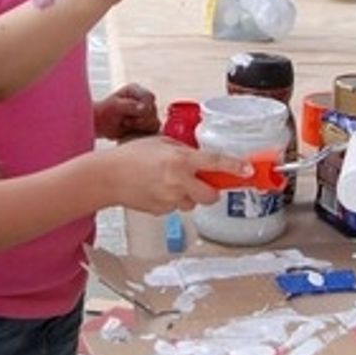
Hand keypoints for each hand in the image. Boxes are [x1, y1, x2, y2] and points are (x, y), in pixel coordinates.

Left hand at [94, 83, 159, 140]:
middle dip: (139, 119)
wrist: (101, 125)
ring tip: (127, 124)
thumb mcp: (114, 106)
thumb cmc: (105, 112)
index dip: (144, 106)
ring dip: (140, 126)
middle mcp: (144, 100)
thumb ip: (129, 105)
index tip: (131, 113)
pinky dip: (143, 132)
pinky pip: (153, 130)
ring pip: (155, 122)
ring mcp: (147, 112)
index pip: (149, 97)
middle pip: (153, 110)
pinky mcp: (148, 124)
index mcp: (136, 90)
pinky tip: (132, 130)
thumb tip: (144, 108)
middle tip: (125, 120)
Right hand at [102, 137, 252, 214]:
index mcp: (181, 160)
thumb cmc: (130, 156)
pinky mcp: (162, 211)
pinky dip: (172, 199)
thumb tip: (199, 159)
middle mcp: (179, 181)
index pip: (216, 163)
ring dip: (188, 194)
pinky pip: (176, 207)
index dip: (235, 167)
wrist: (107, 177)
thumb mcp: (160, 143)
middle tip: (199, 180)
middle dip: (210, 190)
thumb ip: (183, 151)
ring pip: (192, 202)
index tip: (248, 170)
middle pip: (211, 195)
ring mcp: (171, 199)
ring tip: (166, 182)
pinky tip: (156, 189)